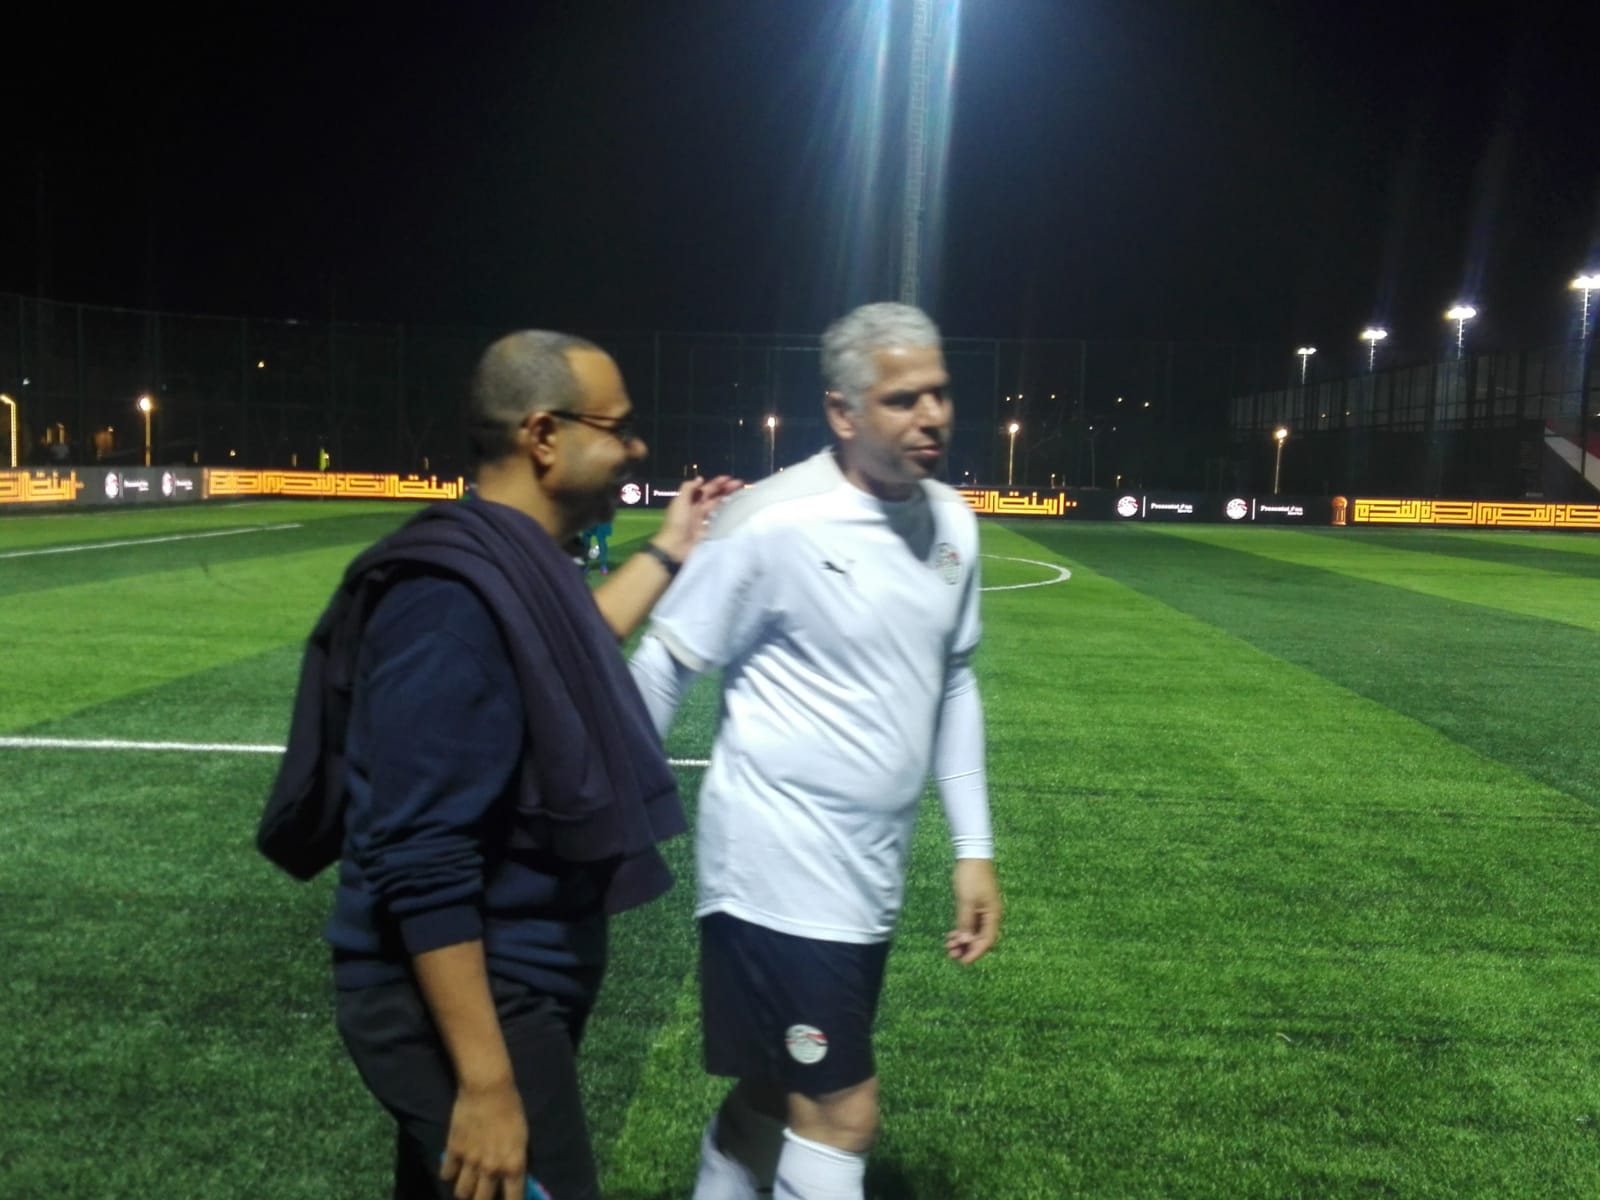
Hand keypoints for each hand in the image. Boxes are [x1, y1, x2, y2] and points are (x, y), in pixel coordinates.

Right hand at [439, 1078, 526, 1199]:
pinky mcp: (453, 1150)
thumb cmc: (512, 1109)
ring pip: (462, 1193)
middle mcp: (492, 1169)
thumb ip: (514, 1161)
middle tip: (482, 1195)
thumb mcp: (522, 1139)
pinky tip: (454, 1167)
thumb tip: (511, 1179)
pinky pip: (447, 1174)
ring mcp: (470, 1161)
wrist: (488, 1089)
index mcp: (513, 1165)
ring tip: (468, 1184)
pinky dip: (449, 1174)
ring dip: (465, 1190)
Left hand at [651, 474, 742, 561]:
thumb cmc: (677, 522)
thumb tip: (701, 479)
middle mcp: (698, 509)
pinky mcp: (709, 531)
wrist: (675, 546)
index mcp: (691, 501)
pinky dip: (727, 516)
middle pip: (714, 497)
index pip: (706, 489)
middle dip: (726, 490)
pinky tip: (737, 513)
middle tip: (741, 484)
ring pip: (718, 507)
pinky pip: (719, 521)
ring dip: (729, 500)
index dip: (718, 483)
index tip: (730, 478)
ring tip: (742, 496)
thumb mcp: (680, 501)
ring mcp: (704, 521)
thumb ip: (688, 488)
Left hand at [946, 858, 1002, 964]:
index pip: (987, 941)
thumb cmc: (971, 877)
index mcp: (993, 915)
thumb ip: (966, 923)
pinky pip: (970, 924)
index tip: (962, 962)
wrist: (972, 855)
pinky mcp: (976, 905)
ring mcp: (983, 911)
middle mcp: (991, 915)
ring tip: (948, 947)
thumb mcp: (966, 901)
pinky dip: (962, 931)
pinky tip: (951, 936)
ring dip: (963, 941)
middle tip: (951, 955)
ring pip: (974, 932)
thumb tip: (965, 942)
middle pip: (981, 939)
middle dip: (967, 948)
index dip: (975, 953)